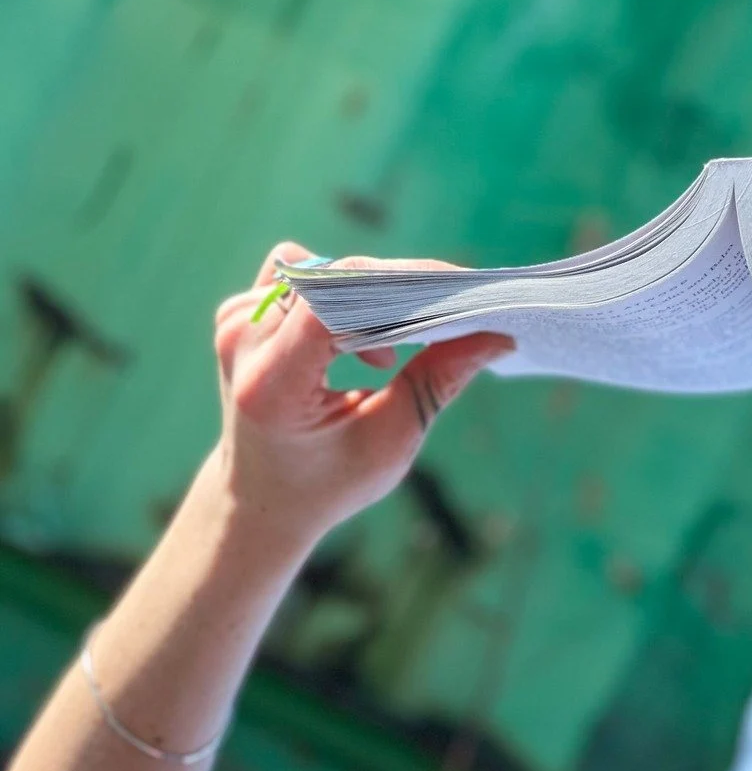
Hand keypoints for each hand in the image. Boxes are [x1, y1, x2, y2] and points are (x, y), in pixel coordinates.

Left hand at [211, 242, 512, 552]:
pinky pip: (299, 274)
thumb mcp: (392, 441)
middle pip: (333, 280)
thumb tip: (497, 334)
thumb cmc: (329, 483)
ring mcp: (235, 323)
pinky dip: (339, 296)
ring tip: (382, 360)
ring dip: (365, 296)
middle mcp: (243, 343)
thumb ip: (438, 381)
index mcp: (272, 385)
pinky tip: (353, 341)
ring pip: (318, 269)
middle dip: (400, 290)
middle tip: (450, 315)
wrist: (261, 501)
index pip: (335, 305)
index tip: (460, 294)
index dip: (401, 287)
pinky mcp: (240, 313)